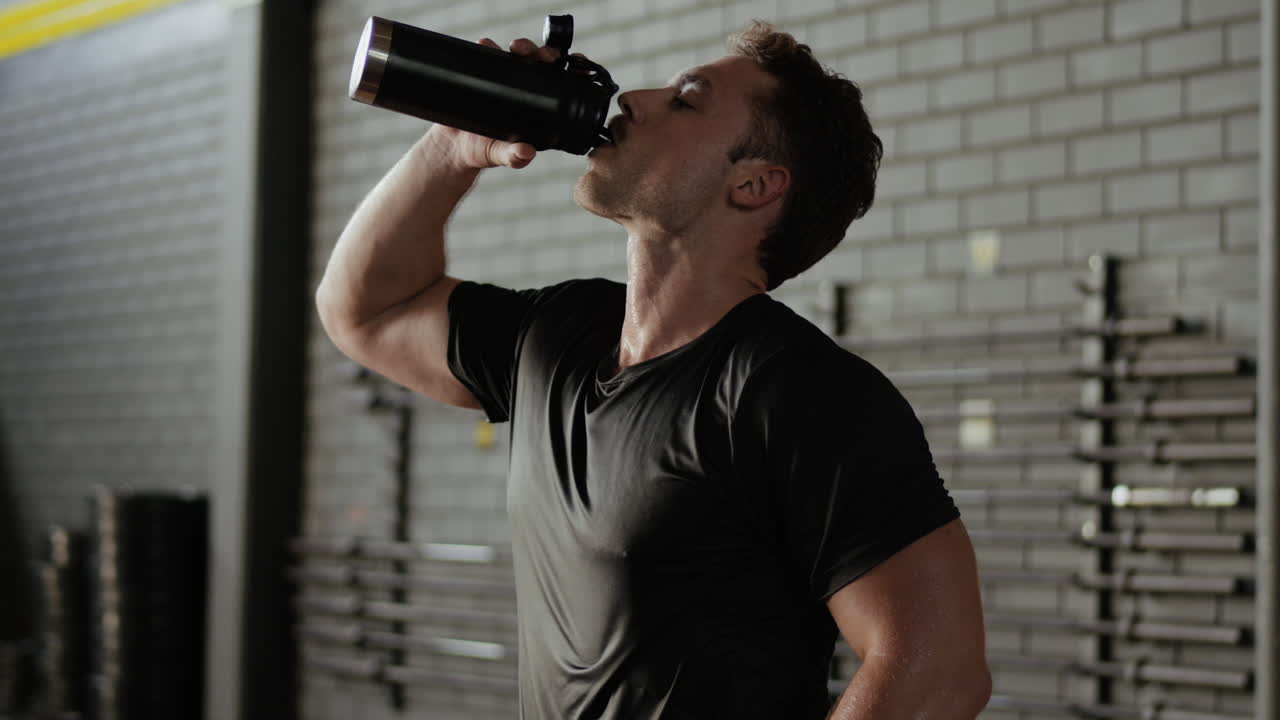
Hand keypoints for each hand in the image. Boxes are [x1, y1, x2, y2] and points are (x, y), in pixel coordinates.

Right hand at [432, 37, 560, 169]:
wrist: (451, 146)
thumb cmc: (482, 152)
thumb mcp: (501, 156)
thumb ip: (514, 157)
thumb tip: (526, 153)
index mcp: (536, 107)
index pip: (555, 82)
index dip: (563, 70)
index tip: (568, 63)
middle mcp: (522, 89)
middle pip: (538, 63)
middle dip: (541, 53)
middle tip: (538, 55)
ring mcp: (502, 79)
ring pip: (515, 55)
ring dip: (519, 46)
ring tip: (515, 47)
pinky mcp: (481, 74)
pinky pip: (486, 56)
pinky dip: (487, 47)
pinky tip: (485, 44)